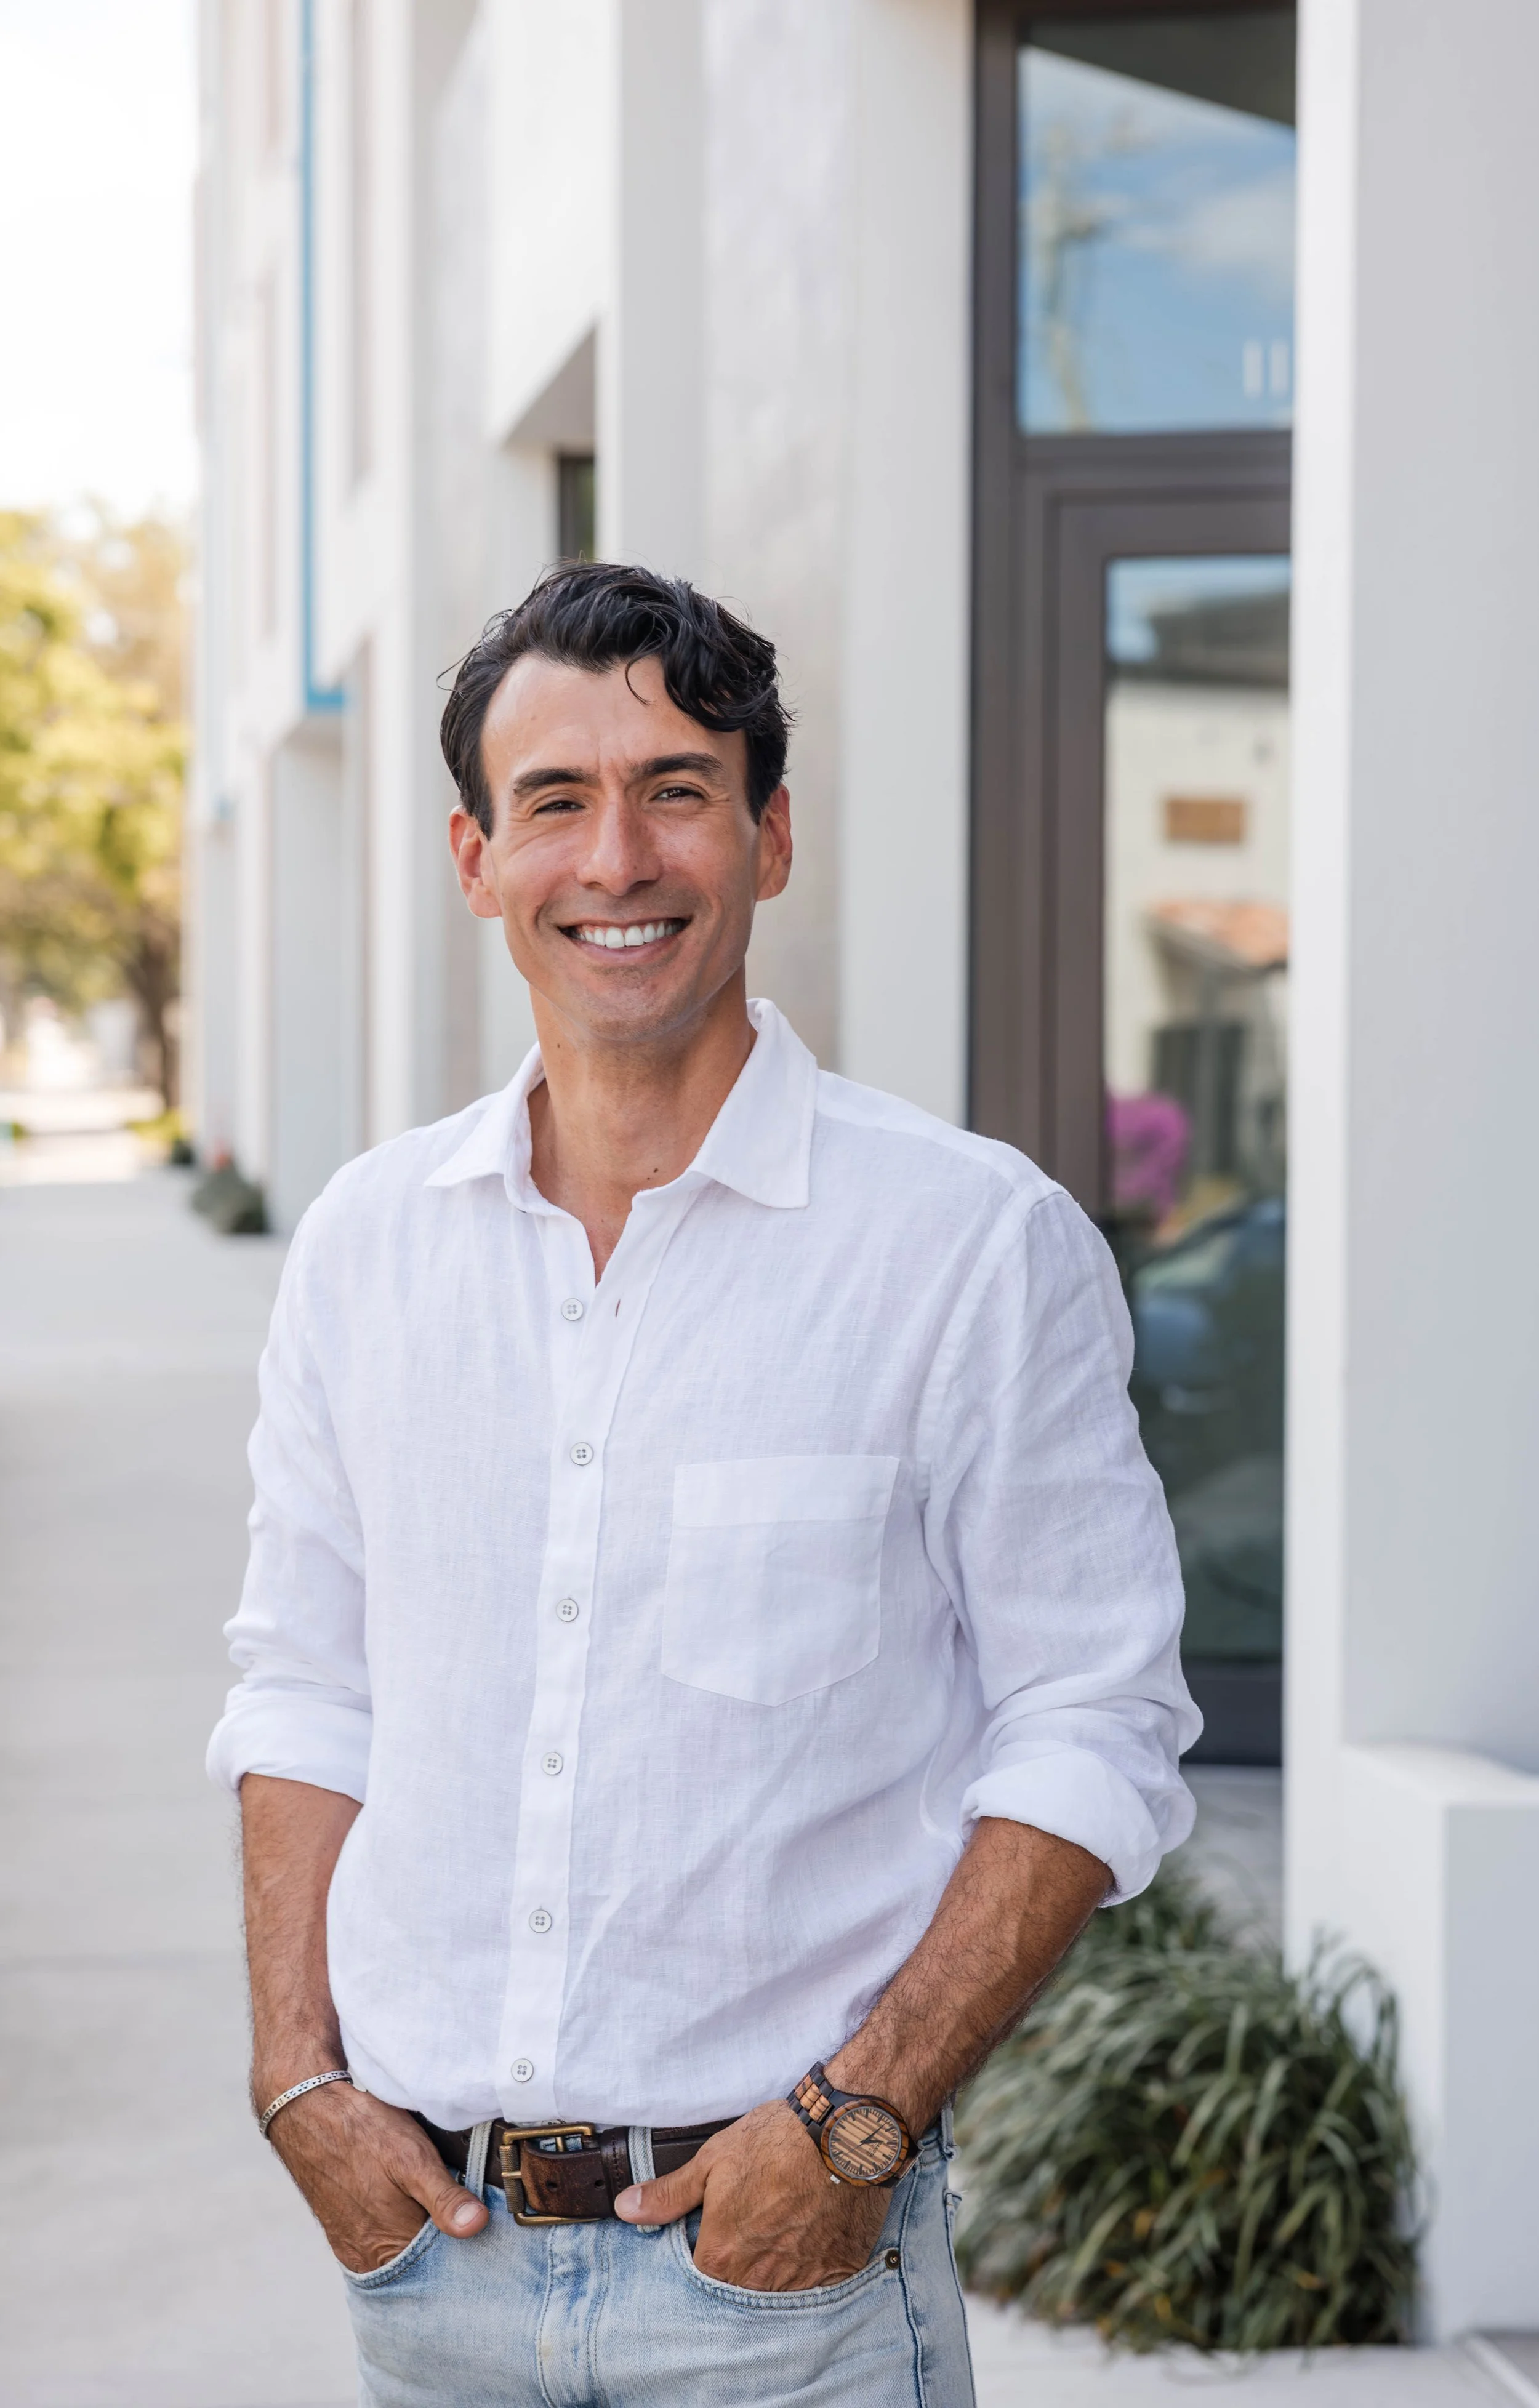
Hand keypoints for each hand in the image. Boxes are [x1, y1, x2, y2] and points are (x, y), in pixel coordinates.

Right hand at [262, 2077, 488, 2272]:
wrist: (309, 2113)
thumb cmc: (361, 2133)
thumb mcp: (412, 2158)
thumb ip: (444, 2197)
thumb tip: (477, 2226)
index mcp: (389, 2247)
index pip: (443, 2266)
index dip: (467, 2244)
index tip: (484, 2223)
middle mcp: (368, 2258)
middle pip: (422, 2264)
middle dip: (446, 2242)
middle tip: (466, 2209)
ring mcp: (354, 2247)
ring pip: (403, 2252)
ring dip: (424, 2234)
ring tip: (438, 2202)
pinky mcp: (345, 2233)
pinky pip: (383, 2242)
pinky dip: (402, 2228)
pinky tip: (410, 2203)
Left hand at [613, 2099, 891, 2291]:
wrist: (844, 2133)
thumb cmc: (777, 2142)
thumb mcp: (712, 2160)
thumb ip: (669, 2195)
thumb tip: (627, 2209)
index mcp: (721, 2258)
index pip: (699, 2281)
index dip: (705, 2257)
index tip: (714, 2238)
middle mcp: (759, 2281)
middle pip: (738, 2294)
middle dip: (739, 2270)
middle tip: (752, 2232)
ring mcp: (801, 2282)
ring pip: (777, 2295)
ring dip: (773, 2275)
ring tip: (779, 2234)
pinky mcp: (837, 2273)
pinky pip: (817, 2289)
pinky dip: (811, 2270)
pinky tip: (810, 2240)